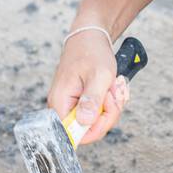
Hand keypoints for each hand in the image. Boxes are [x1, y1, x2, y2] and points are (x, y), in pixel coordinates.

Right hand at [46, 30, 130, 144]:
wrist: (89, 37)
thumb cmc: (91, 52)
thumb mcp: (98, 75)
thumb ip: (92, 100)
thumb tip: (84, 122)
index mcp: (60, 103)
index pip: (74, 135)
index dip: (96, 127)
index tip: (107, 106)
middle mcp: (62, 108)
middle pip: (89, 130)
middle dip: (108, 113)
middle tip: (112, 92)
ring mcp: (72, 106)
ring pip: (96, 122)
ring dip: (111, 106)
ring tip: (112, 86)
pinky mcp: (80, 103)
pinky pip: (98, 113)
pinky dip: (109, 102)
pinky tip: (110, 88)